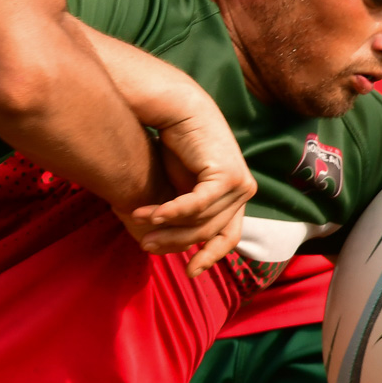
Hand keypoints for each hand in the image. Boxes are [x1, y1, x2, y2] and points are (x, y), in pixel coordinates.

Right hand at [120, 100, 256, 276]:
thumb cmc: (175, 145)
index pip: (228, 238)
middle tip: (145, 245)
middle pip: (209, 233)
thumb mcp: (179, 187)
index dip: (209, 257)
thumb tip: (167, 245)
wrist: (179, 109)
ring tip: (137, 222)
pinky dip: (172, 212)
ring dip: (166, 225)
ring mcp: (240, 185)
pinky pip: (198, 205)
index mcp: (236, 197)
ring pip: (201, 221)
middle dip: (175, 242)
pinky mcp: (229, 176)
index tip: (189, 273)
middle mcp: (244, 192)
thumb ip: (182, 213)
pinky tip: (150, 215)